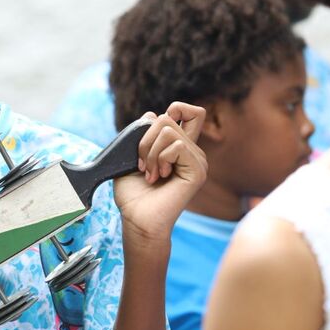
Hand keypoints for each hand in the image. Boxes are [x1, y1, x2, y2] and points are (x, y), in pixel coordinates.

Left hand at [114, 103, 206, 241]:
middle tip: (142, 164)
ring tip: (150, 174)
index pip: (190, 112)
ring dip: (150, 152)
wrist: (136, 219)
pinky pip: (177, 146)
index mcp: (180, 147)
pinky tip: (158, 176)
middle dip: (145, 139)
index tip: (151, 132)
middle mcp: (192, 152)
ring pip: (169, 131)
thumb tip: (151, 114)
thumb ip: (141, 134)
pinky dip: (160, 159)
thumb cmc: (133, 194)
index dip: (173, 110)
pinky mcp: (198, 171)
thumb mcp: (131, 157)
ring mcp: (197, 161)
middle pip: (169, 117)